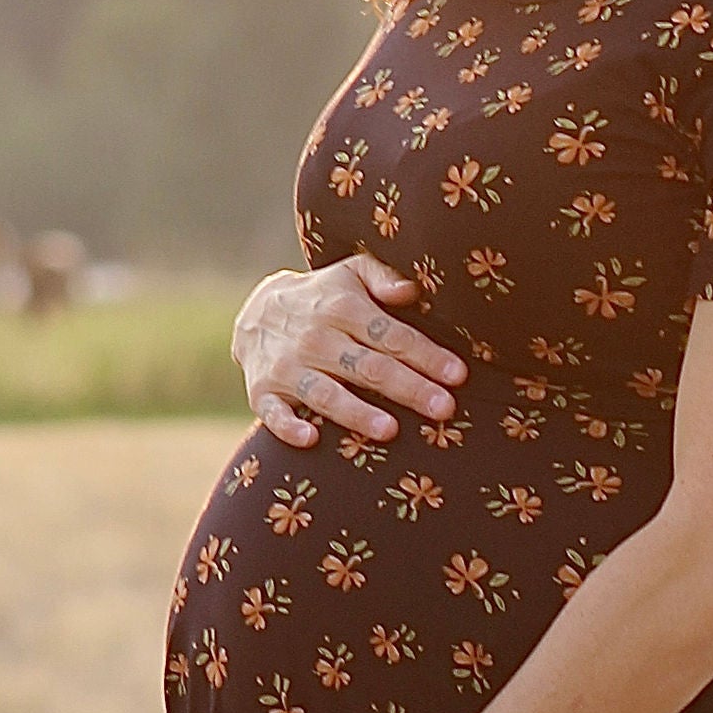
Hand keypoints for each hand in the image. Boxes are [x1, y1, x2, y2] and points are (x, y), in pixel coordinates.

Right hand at [232, 254, 465, 449]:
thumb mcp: (351, 274)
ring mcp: (287, 367)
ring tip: (389, 430)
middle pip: (368, 367)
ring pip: (325, 392)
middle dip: (408, 388)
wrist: (255, 314)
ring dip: (356, 412)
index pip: (390, 334)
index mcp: (342, 308)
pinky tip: (311, 438)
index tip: (457, 375)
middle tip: (443, 408)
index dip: (425, 355)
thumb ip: (382, 277)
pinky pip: (273, 413)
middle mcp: (315, 338)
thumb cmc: (324, 298)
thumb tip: (412, 289)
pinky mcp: (262, 392)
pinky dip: (289, 426)